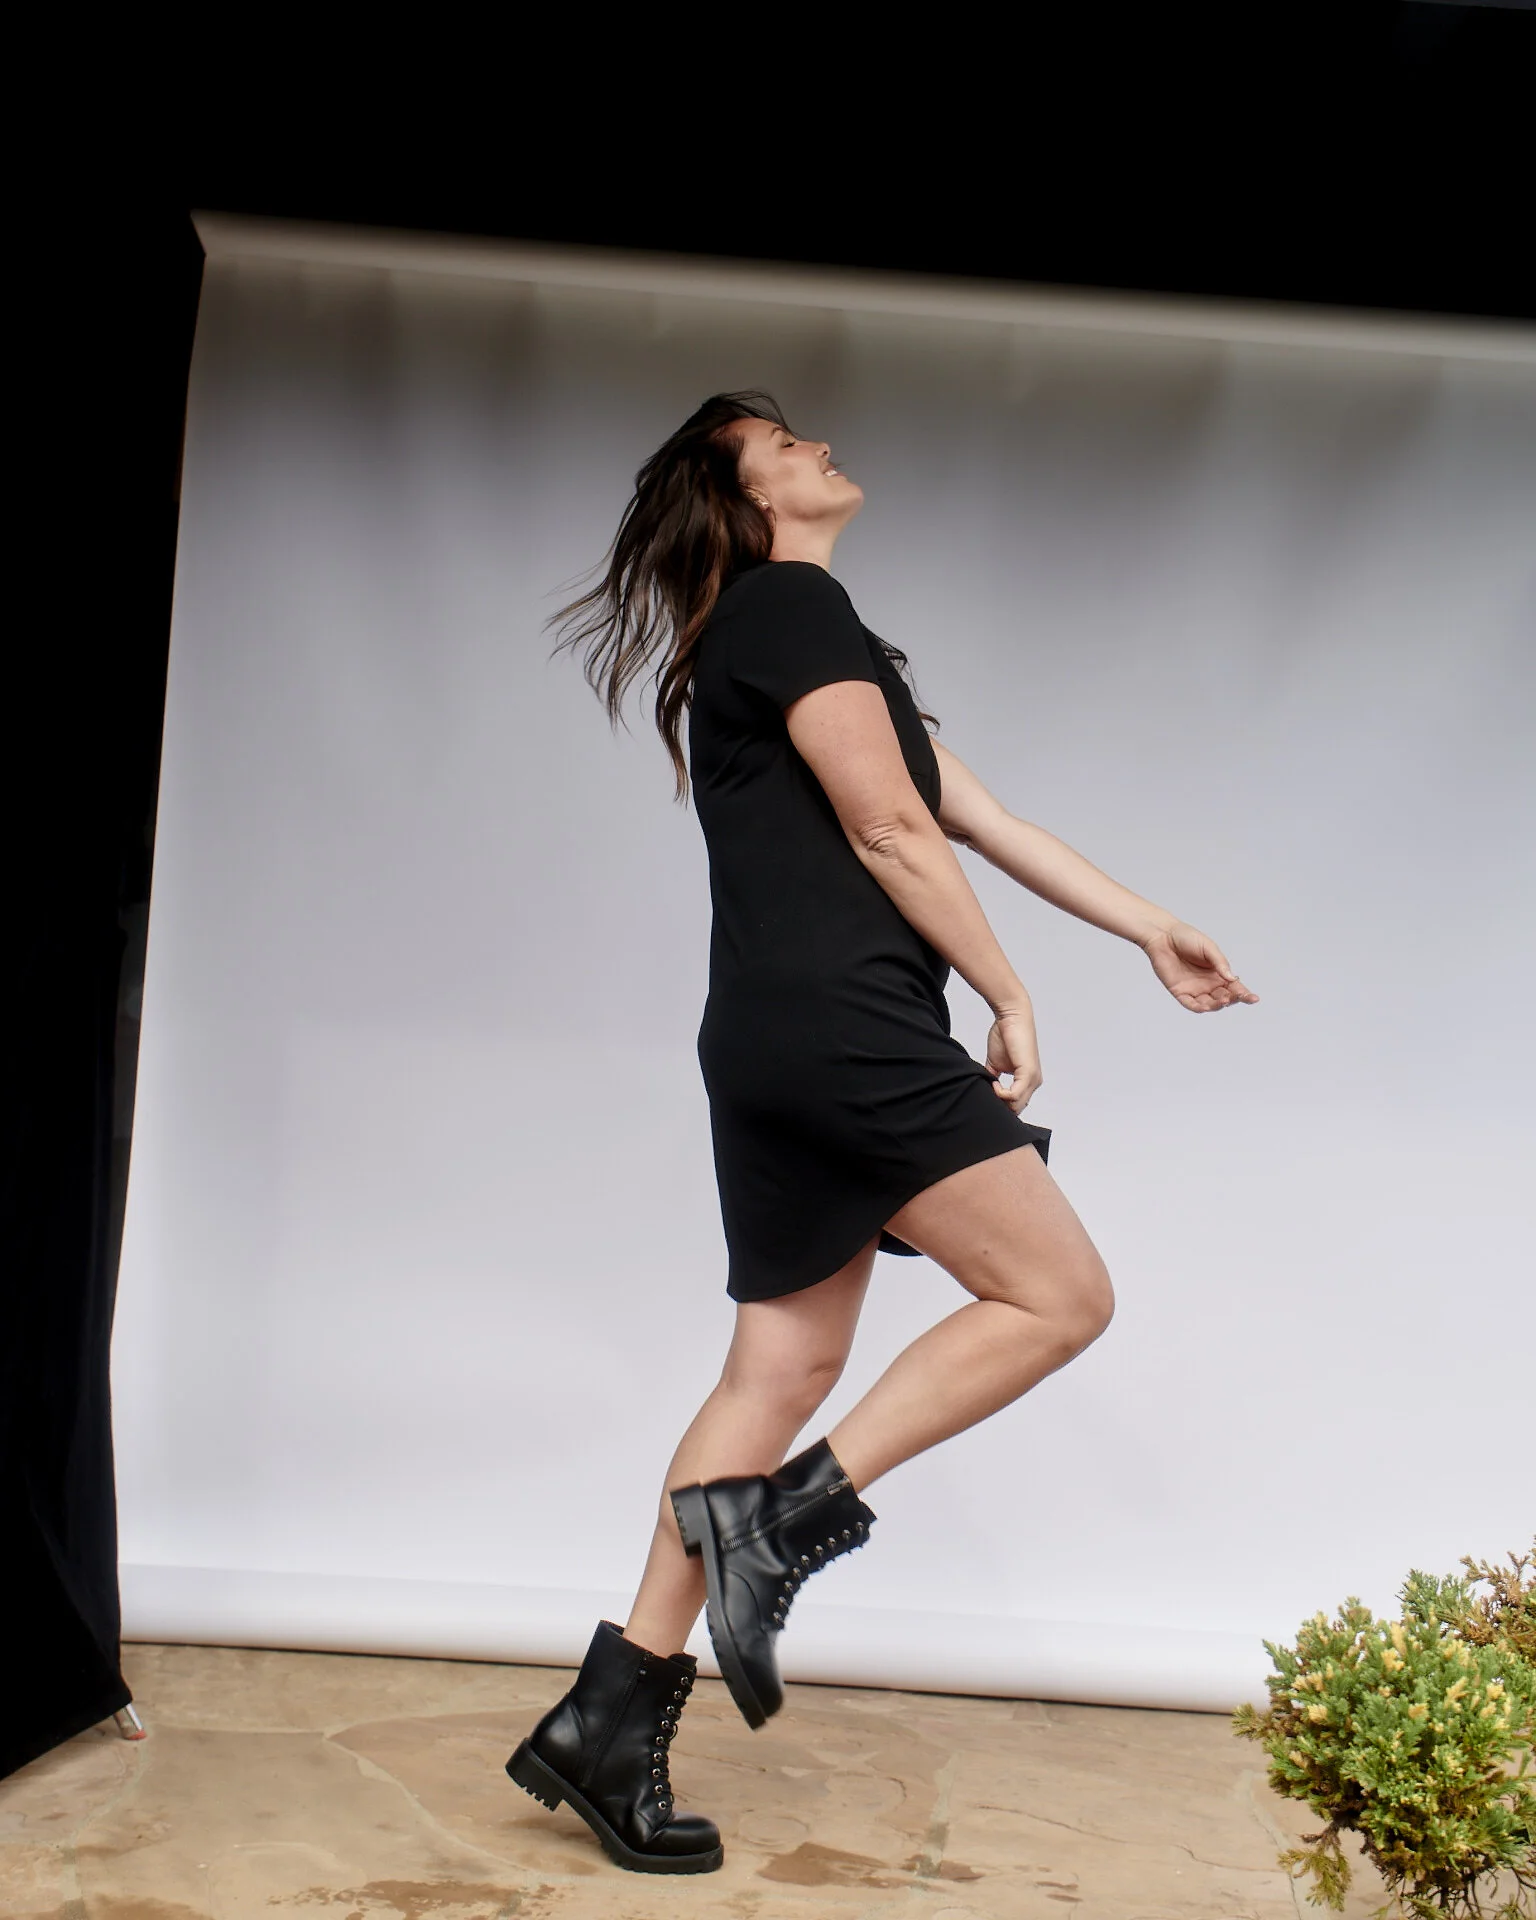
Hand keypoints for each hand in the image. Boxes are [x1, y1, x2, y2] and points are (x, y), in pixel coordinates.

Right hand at [984, 1008, 1042, 1112]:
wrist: (1011, 1016)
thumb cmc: (1005, 1035)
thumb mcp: (995, 1063)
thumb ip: (992, 1079)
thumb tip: (984, 1092)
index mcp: (1028, 1080)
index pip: (1016, 1105)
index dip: (1000, 1104)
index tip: (987, 1093)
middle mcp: (1034, 1082)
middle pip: (1016, 1109)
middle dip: (999, 1105)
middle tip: (986, 1093)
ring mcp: (1033, 1079)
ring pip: (1016, 1105)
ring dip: (999, 1099)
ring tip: (990, 1085)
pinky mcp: (1029, 1073)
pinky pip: (1014, 1096)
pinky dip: (1000, 1093)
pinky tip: (994, 1082)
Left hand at [1142, 922, 1258, 1011]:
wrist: (1163, 936)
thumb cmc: (1187, 938)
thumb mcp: (1208, 948)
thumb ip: (1220, 963)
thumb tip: (1233, 978)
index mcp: (1218, 973)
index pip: (1235, 988)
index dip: (1245, 994)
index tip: (1254, 998)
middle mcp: (1208, 984)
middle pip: (1224, 998)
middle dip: (1232, 1000)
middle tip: (1236, 997)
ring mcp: (1194, 989)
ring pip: (1209, 1004)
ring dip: (1217, 1005)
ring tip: (1223, 1001)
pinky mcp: (1179, 992)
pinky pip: (1190, 1004)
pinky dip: (1198, 1008)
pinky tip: (1205, 1008)